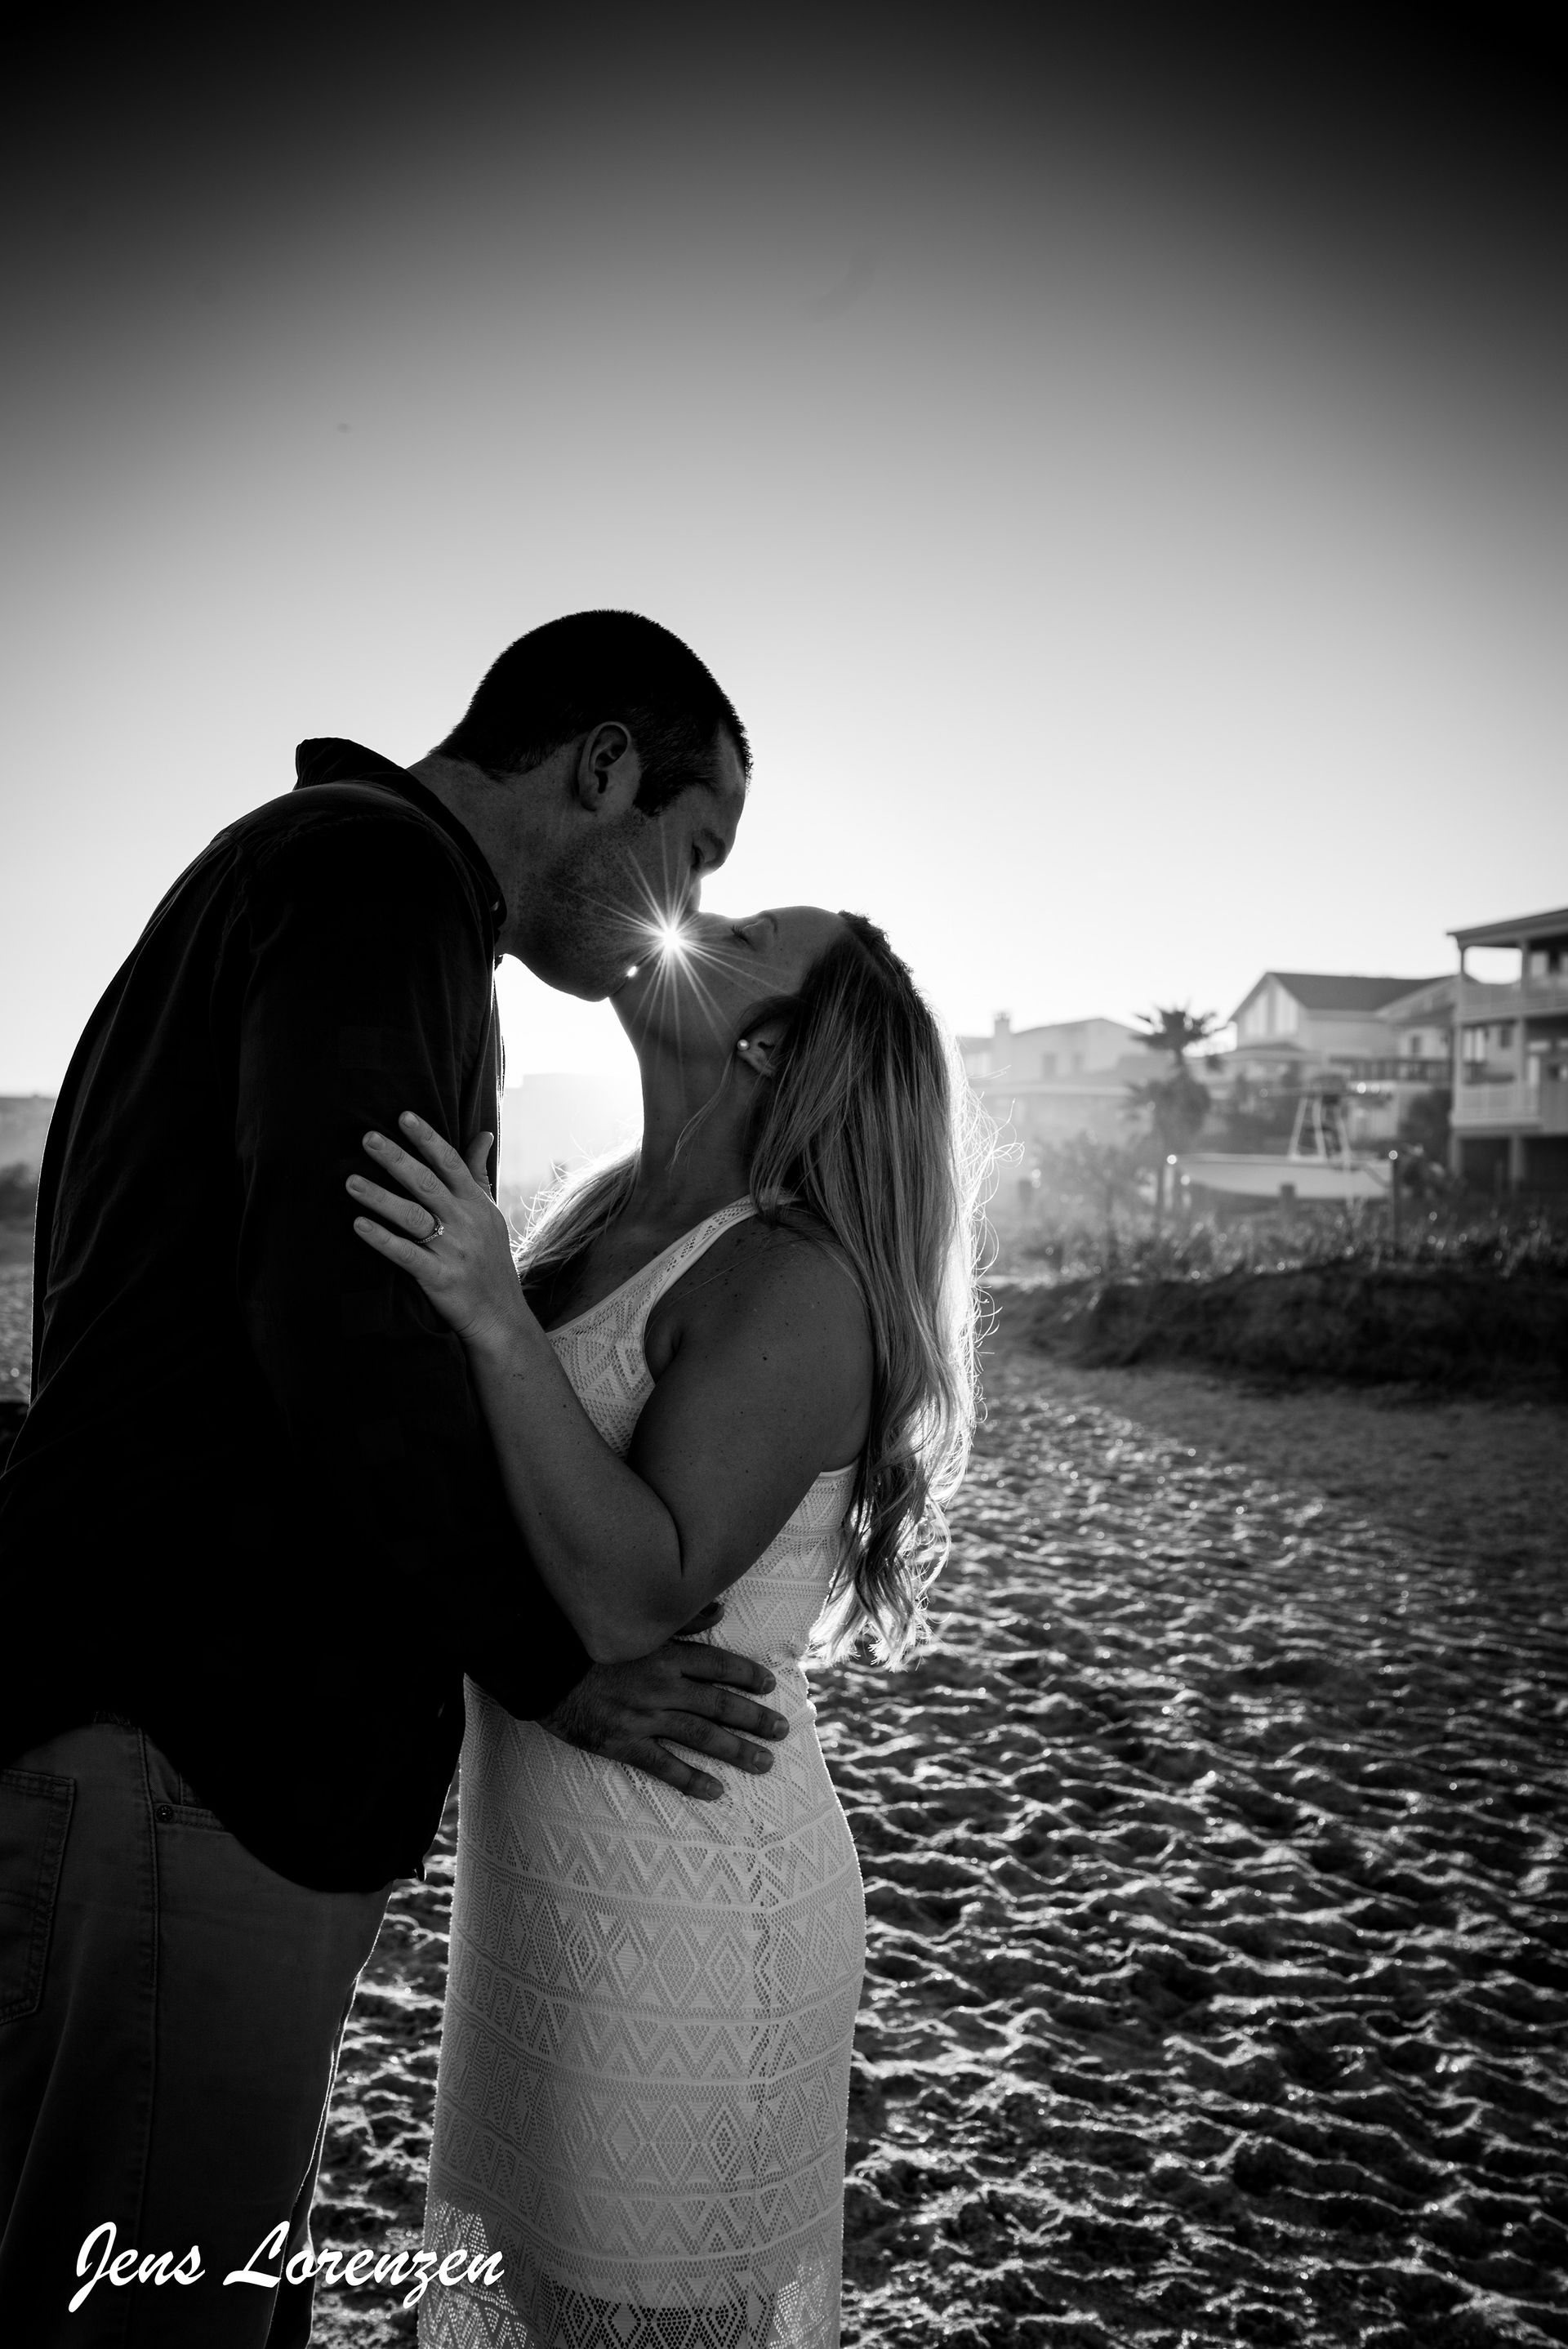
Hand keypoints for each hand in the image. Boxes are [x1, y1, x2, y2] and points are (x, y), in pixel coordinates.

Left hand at [347, 1112, 526, 1351]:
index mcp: (475, 1204)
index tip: (404, 1116)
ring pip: (413, 1217)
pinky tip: (358, 1225)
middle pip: (427, 1184)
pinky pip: (406, 1255)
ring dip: (381, 1198)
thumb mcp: (490, 1214)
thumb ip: (479, 1173)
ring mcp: (453, 1250)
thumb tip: (484, 1134)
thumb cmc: (490, 1259)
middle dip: (397, 1159)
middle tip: (367, 1138)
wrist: (500, 1315)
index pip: (451, 1163)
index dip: (427, 1139)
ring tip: (350, 1182)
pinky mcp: (439, 1278)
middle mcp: (465, 1222)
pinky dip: (382, 1239)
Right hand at [540, 1636, 789, 1800]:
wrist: (541, 1667)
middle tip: (783, 1730)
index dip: (748, 1676)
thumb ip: (681, 1619)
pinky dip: (691, 1779)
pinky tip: (715, 1790)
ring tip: (764, 1762)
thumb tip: (721, 1609)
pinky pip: (664, 1766)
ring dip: (737, 1750)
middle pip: (719, 1704)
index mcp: (666, 1653)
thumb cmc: (586, 1640)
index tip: (770, 1687)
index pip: (719, 1665)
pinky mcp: (622, 1743)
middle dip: (755, 1718)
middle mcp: (663, 1686)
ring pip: (701, 1736)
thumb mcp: (634, 1622)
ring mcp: (644, 1717)